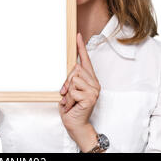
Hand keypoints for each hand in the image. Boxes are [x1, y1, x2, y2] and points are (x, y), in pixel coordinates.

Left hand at [58, 33, 100, 150]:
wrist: (76, 124)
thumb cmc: (72, 107)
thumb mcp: (69, 90)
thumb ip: (71, 79)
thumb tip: (70, 71)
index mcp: (89, 79)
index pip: (85, 60)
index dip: (81, 48)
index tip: (78, 36)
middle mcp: (94, 83)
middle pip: (75, 69)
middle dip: (66, 81)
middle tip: (66, 94)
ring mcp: (94, 90)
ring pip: (73, 78)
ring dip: (67, 91)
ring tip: (70, 101)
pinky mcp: (90, 97)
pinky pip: (73, 90)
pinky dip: (68, 98)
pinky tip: (72, 104)